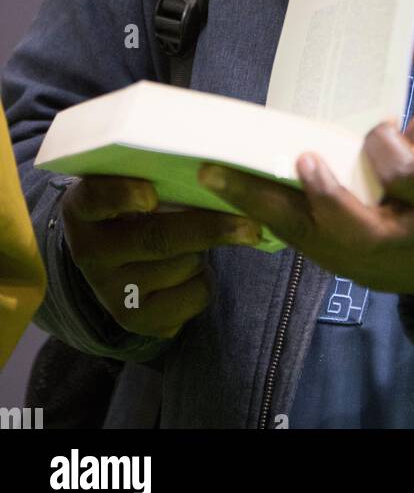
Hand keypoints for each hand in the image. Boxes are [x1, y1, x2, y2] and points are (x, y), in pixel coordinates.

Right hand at [61, 176, 262, 338]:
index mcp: (83, 208)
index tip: (152, 195)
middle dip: (208, 229)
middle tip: (250, 223)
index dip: (123, 196)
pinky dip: (204, 282)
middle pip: (154, 239)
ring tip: (201, 240)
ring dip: (206, 252)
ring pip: (181, 267)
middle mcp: (89, 253)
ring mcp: (109, 293)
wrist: (114, 258)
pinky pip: (191, 298)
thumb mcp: (133, 183)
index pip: (95, 198)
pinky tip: (193, 271)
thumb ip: (159, 175)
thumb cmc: (135, 206)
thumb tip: (221, 170)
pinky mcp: (134, 322)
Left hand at [197, 15, 413, 302]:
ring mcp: (358, 254)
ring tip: (216, 172)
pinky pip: (288, 236)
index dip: (388, 153)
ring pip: (307, 236)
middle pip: (354, 225)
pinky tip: (222, 184)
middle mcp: (394, 232)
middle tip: (302, 160)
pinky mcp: (332, 260)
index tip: (378, 129)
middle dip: (326, 196)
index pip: (408, 176)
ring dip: (260, 204)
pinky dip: (256, 210)